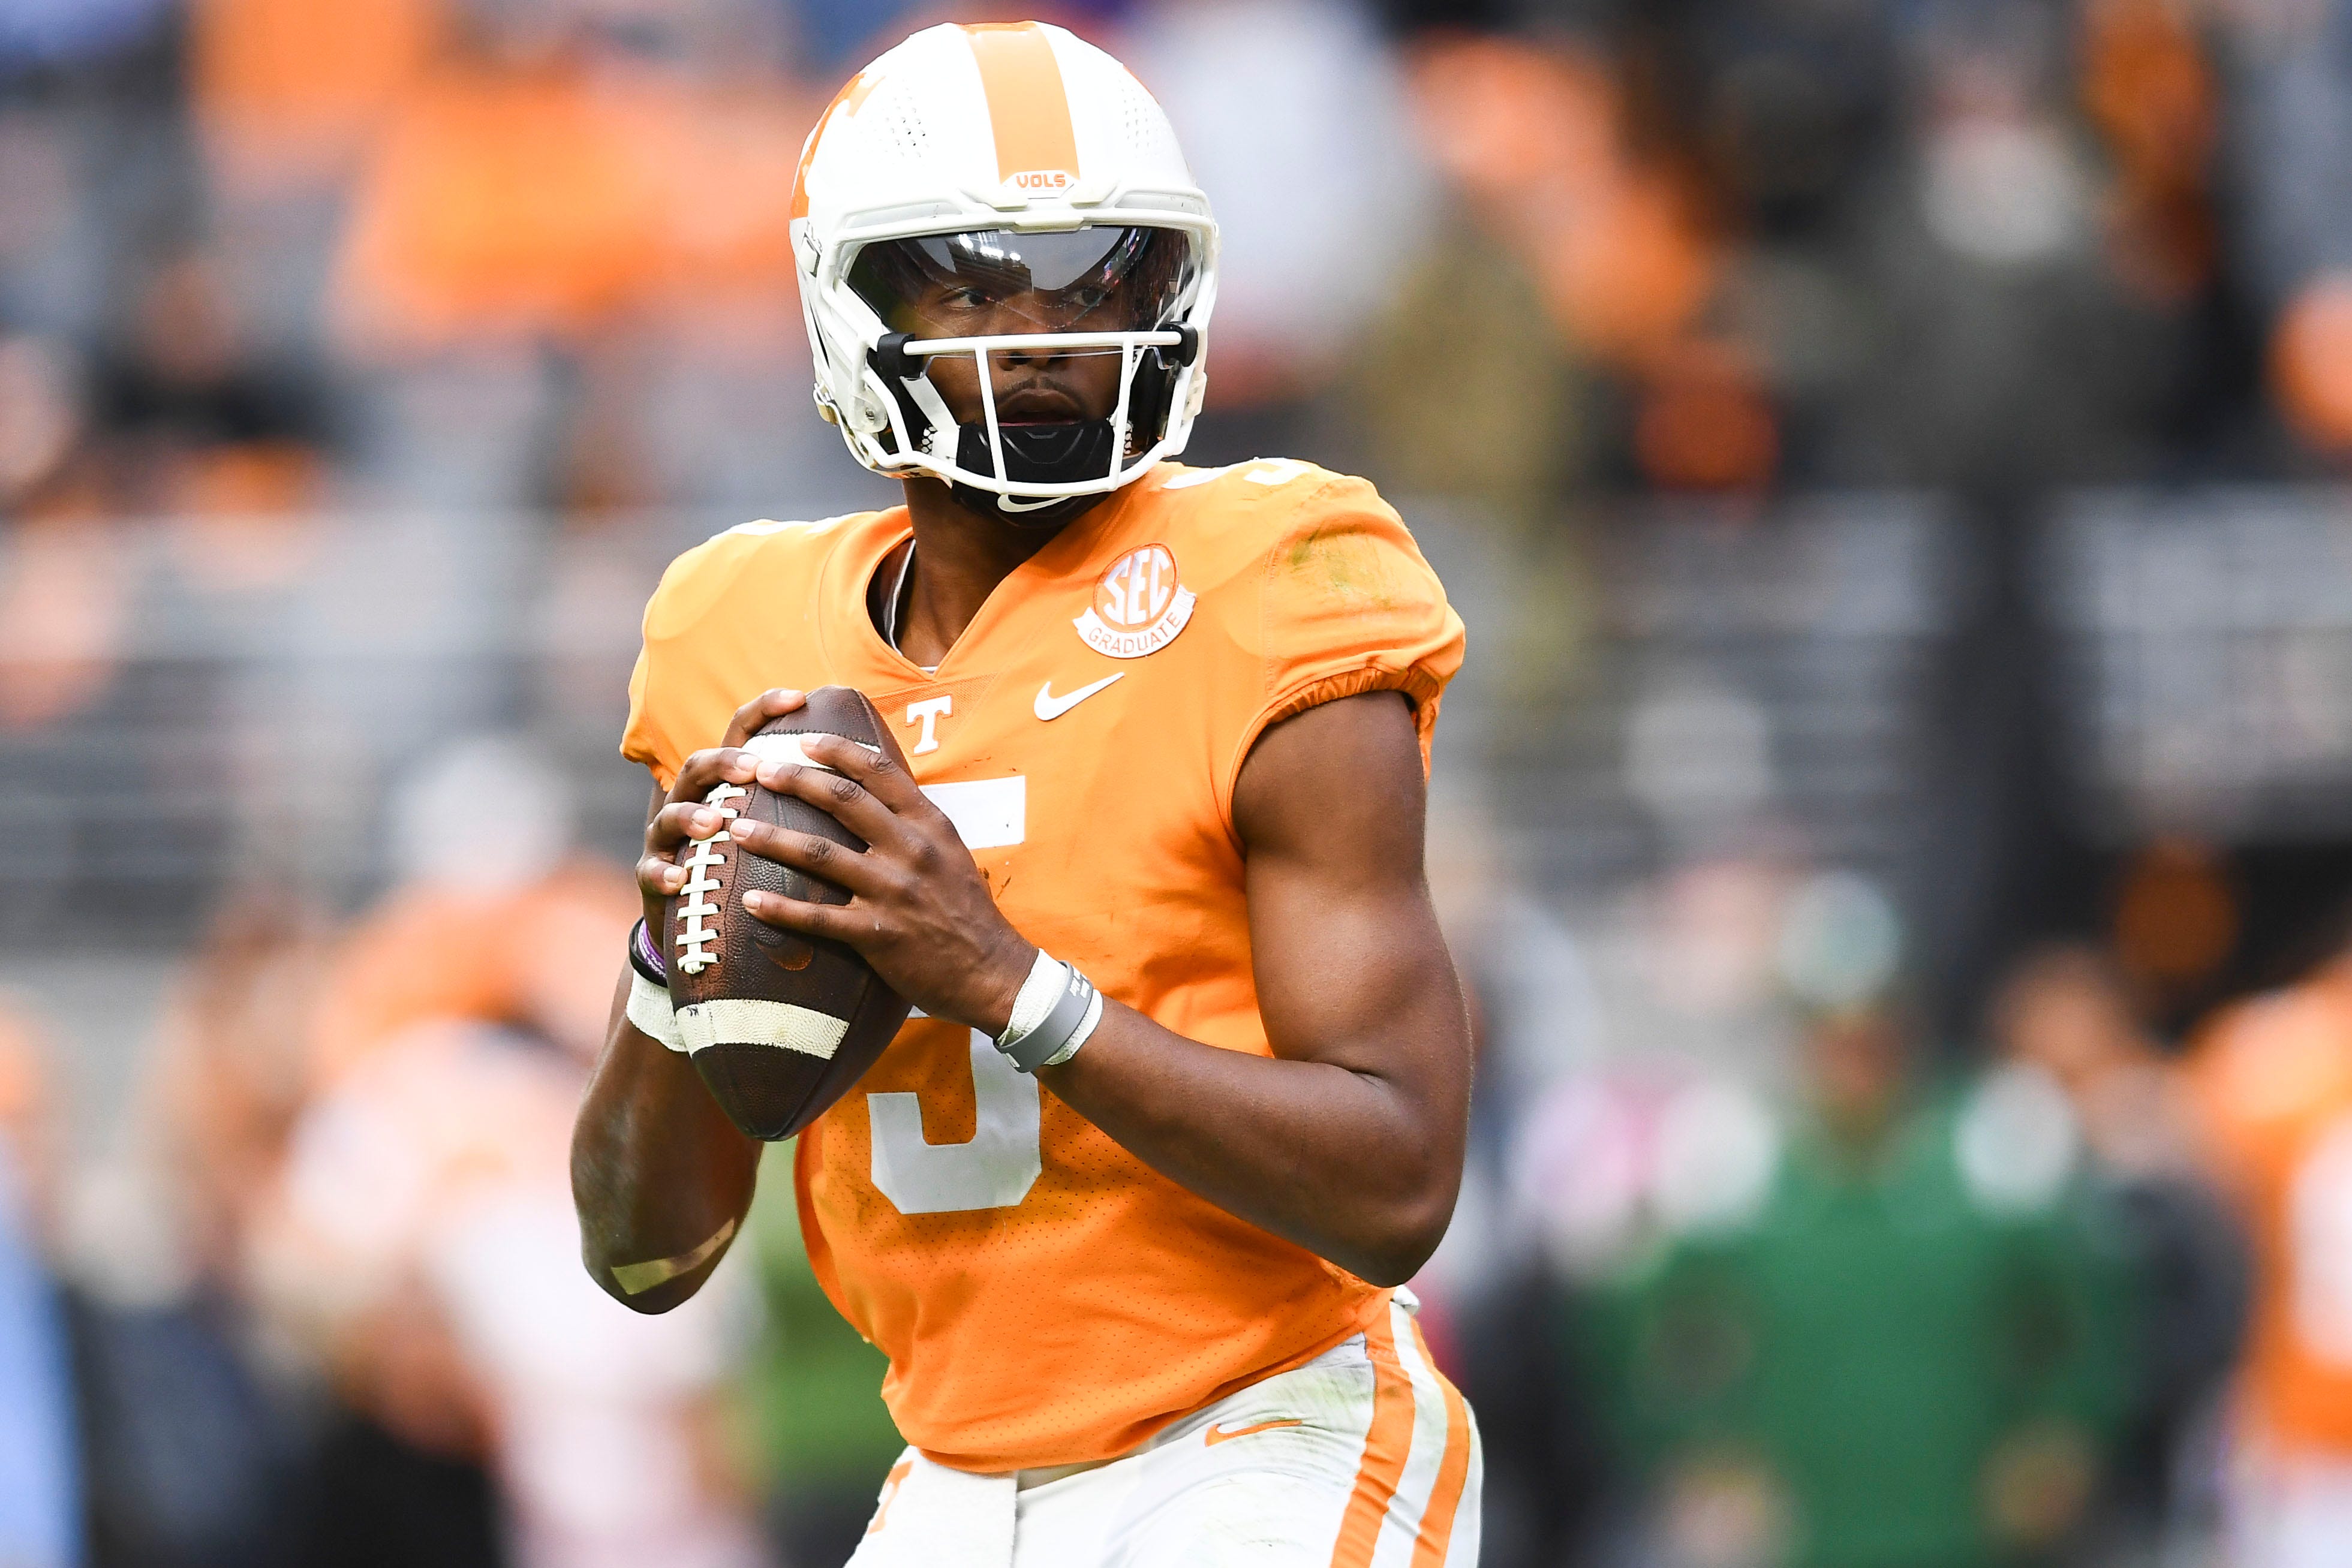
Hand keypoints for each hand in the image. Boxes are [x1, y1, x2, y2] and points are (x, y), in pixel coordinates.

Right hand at [635, 689, 809, 931]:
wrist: (696, 914)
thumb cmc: (748, 862)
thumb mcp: (771, 823)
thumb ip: (805, 797)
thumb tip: (866, 769)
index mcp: (724, 783)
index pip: (741, 734)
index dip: (765, 710)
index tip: (799, 698)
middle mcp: (691, 801)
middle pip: (700, 766)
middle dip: (725, 762)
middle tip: (752, 768)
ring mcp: (667, 837)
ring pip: (670, 815)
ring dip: (690, 815)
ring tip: (715, 823)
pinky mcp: (653, 876)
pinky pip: (651, 872)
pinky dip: (663, 873)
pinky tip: (679, 878)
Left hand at [726, 731, 1033, 1034]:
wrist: (992, 971)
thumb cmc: (966, 910)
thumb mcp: (950, 851)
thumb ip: (914, 822)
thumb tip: (877, 791)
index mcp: (929, 824)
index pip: (879, 772)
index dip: (837, 750)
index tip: (802, 738)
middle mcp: (911, 850)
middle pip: (842, 801)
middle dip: (794, 779)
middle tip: (756, 770)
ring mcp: (893, 891)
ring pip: (820, 854)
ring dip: (772, 838)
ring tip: (736, 829)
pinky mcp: (879, 934)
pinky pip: (818, 918)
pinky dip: (780, 909)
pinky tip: (750, 901)